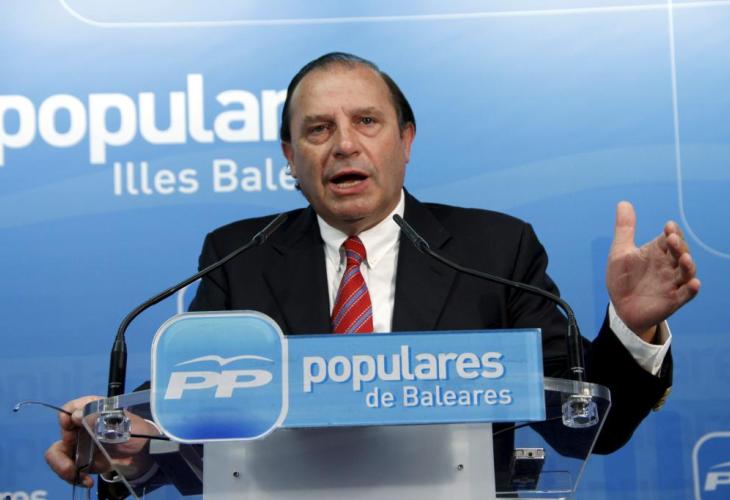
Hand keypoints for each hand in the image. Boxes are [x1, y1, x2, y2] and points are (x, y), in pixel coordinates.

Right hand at [45, 395, 156, 486]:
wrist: (145, 454)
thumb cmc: (137, 432)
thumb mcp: (122, 424)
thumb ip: (99, 419)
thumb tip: (75, 415)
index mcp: (92, 409)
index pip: (70, 408)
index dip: (67, 418)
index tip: (72, 427)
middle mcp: (82, 426)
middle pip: (60, 435)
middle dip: (61, 451)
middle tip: (71, 460)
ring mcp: (80, 444)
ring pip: (57, 454)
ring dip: (62, 467)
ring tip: (74, 476)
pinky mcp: (82, 461)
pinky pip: (68, 469)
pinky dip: (73, 477)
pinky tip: (86, 481)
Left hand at [606, 201, 699, 341]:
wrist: (620, 308)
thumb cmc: (622, 279)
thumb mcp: (620, 253)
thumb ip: (624, 230)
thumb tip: (623, 203)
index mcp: (657, 252)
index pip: (669, 238)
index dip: (672, 232)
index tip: (668, 226)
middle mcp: (668, 266)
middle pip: (680, 252)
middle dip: (679, 246)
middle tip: (671, 239)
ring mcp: (672, 283)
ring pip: (687, 272)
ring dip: (688, 265)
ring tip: (684, 258)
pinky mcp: (673, 300)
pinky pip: (686, 294)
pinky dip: (691, 288)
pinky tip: (692, 284)